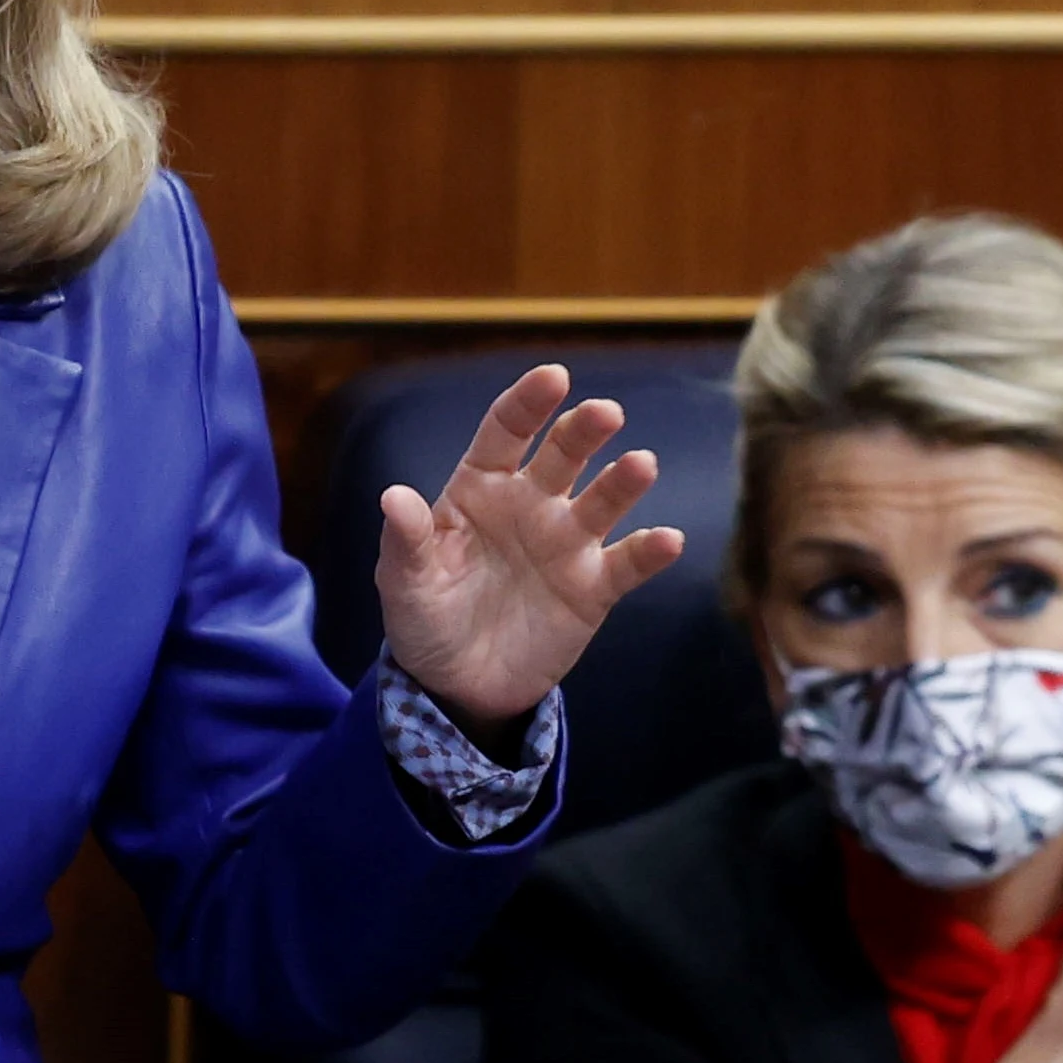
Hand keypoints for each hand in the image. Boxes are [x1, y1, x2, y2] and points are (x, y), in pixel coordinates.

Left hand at [377, 364, 682, 742]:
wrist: (460, 685)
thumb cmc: (427, 620)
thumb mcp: (404, 584)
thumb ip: (405, 540)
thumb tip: (394, 497)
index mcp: (481, 487)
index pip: (506, 431)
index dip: (528, 402)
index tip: (554, 377)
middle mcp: (531, 504)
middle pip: (563, 454)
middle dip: (583, 430)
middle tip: (605, 413)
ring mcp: (567, 543)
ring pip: (602, 500)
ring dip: (623, 481)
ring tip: (642, 464)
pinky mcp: (594, 588)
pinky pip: (627, 564)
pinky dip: (650, 552)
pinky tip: (668, 540)